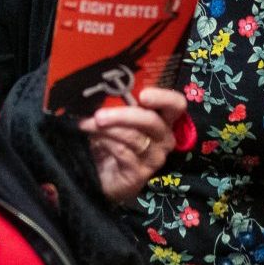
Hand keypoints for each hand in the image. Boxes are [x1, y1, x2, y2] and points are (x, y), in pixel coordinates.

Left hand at [84, 86, 188, 203]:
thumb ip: (115, 104)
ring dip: (107, 129)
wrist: (104, 175)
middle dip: (124, 115)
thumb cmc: (112, 140)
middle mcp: (164, 137)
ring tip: (87, 125)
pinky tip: (94, 140)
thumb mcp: (114, 119)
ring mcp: (155, 157)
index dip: (163, 98)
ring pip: (133, 137)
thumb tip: (100, 89)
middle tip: (99, 115)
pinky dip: (105, 143)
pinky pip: (123, 152)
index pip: (176, 104)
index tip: (143, 95)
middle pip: (152, 121)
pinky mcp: (141, 173)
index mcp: (163, 119)